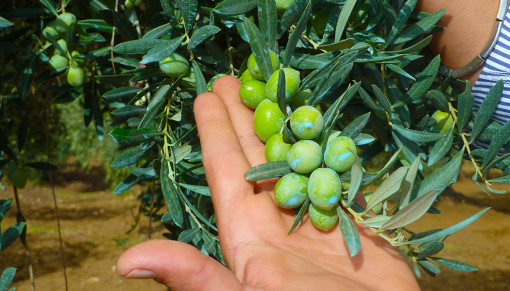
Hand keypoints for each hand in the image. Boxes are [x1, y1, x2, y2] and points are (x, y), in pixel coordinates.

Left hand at [116, 76, 419, 289]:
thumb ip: (195, 277)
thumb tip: (123, 262)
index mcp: (246, 232)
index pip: (225, 169)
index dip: (214, 131)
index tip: (204, 95)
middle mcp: (276, 218)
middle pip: (256, 155)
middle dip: (243, 116)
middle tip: (234, 77)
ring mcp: (313, 214)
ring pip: (292, 157)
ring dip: (283, 124)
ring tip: (273, 88)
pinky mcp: (347, 216)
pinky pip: (332, 170)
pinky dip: (325, 144)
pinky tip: (317, 121)